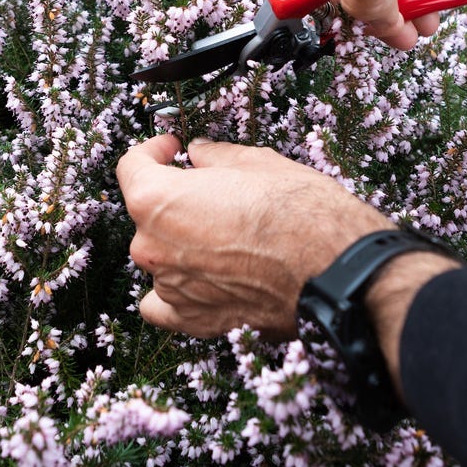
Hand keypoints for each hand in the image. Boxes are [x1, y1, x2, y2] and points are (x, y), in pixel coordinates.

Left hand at [116, 134, 392, 338]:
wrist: (334, 270)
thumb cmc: (299, 212)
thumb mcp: (257, 162)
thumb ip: (215, 157)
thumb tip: (200, 153)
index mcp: (157, 201)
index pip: (132, 166)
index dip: (153, 149)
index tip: (172, 146)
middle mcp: (153, 247)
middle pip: (148, 212)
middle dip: (175, 195)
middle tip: (213, 187)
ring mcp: (171, 288)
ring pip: (161, 255)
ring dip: (181, 240)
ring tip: (225, 231)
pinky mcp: (195, 320)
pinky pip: (164, 304)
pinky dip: (175, 289)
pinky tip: (196, 276)